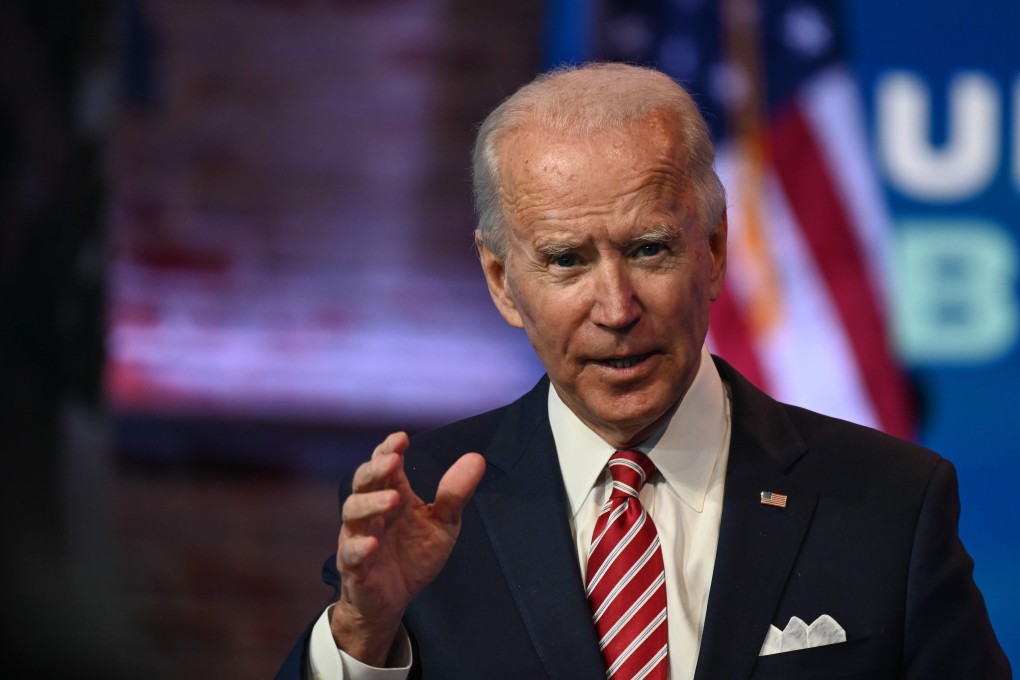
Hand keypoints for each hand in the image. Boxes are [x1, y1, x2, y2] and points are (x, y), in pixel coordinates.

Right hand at [329, 432, 485, 665]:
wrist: (394, 600)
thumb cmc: (414, 555)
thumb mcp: (442, 524)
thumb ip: (455, 494)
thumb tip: (476, 458)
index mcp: (392, 496)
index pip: (383, 465)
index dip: (387, 449)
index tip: (402, 438)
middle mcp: (371, 512)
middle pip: (363, 482)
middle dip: (375, 469)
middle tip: (393, 460)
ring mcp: (358, 537)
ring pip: (353, 512)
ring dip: (371, 503)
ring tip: (393, 498)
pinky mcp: (354, 568)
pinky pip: (350, 555)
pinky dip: (359, 547)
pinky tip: (373, 543)